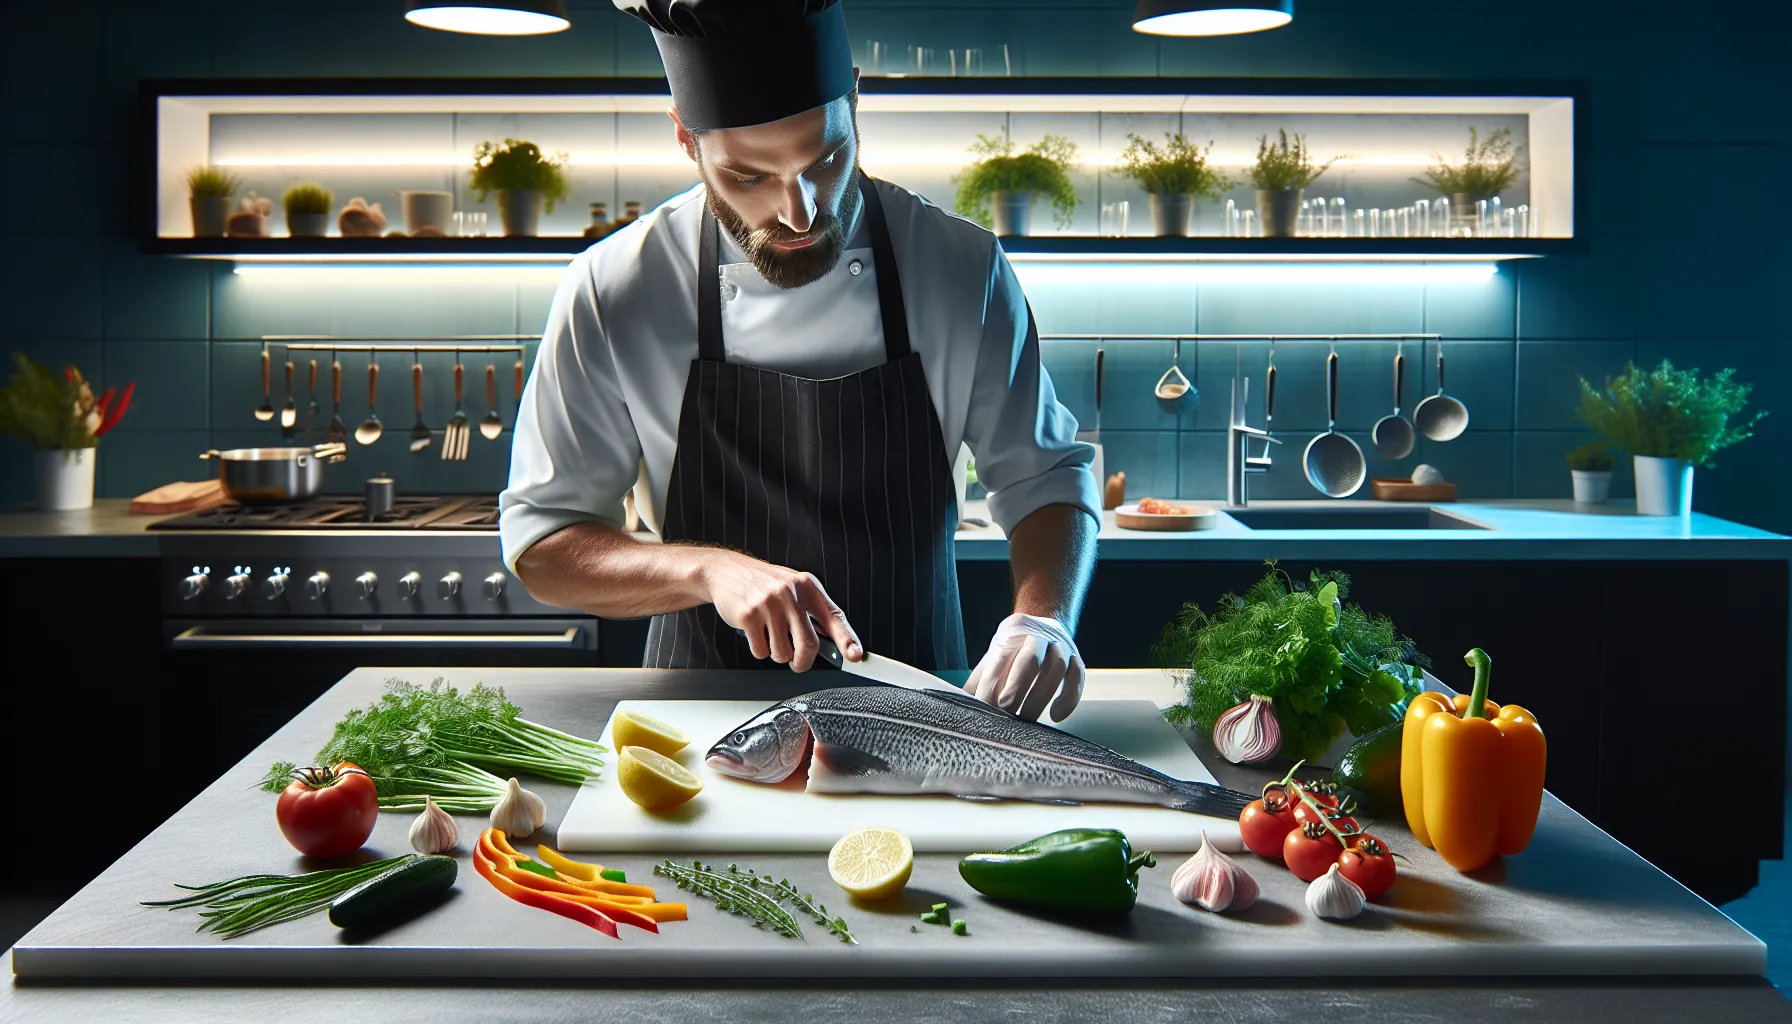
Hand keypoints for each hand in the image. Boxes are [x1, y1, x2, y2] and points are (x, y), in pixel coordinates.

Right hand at [701, 551, 861, 671]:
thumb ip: (811, 611)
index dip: (847, 639)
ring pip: (782, 652)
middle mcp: (791, 593)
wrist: (725, 571)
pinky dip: (759, 649)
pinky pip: (761, 651)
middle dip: (803, 662)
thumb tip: (832, 642)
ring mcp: (769, 604)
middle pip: (809, 644)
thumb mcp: (791, 587)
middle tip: (798, 664)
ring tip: (769, 636)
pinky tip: (754, 632)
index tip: (855, 655)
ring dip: (776, 654)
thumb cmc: (762, 584)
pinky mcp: (749, 615)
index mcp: (807, 586)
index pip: (834, 616)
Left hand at [964, 612, 1083, 721]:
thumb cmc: (1012, 651)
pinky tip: (1056, 716)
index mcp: (1012, 630)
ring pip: (1057, 667)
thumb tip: (955, 705)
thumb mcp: (993, 657)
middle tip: (1006, 712)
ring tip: (1027, 719)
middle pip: (1031, 659)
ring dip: (1041, 696)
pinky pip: (1078, 677)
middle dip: (1017, 687)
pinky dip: (1068, 698)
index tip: (984, 707)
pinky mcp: (1077, 659)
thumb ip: (978, 680)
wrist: (1043, 628)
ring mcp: (1061, 645)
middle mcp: (1039, 633)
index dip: (992, 683)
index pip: (1000, 657)